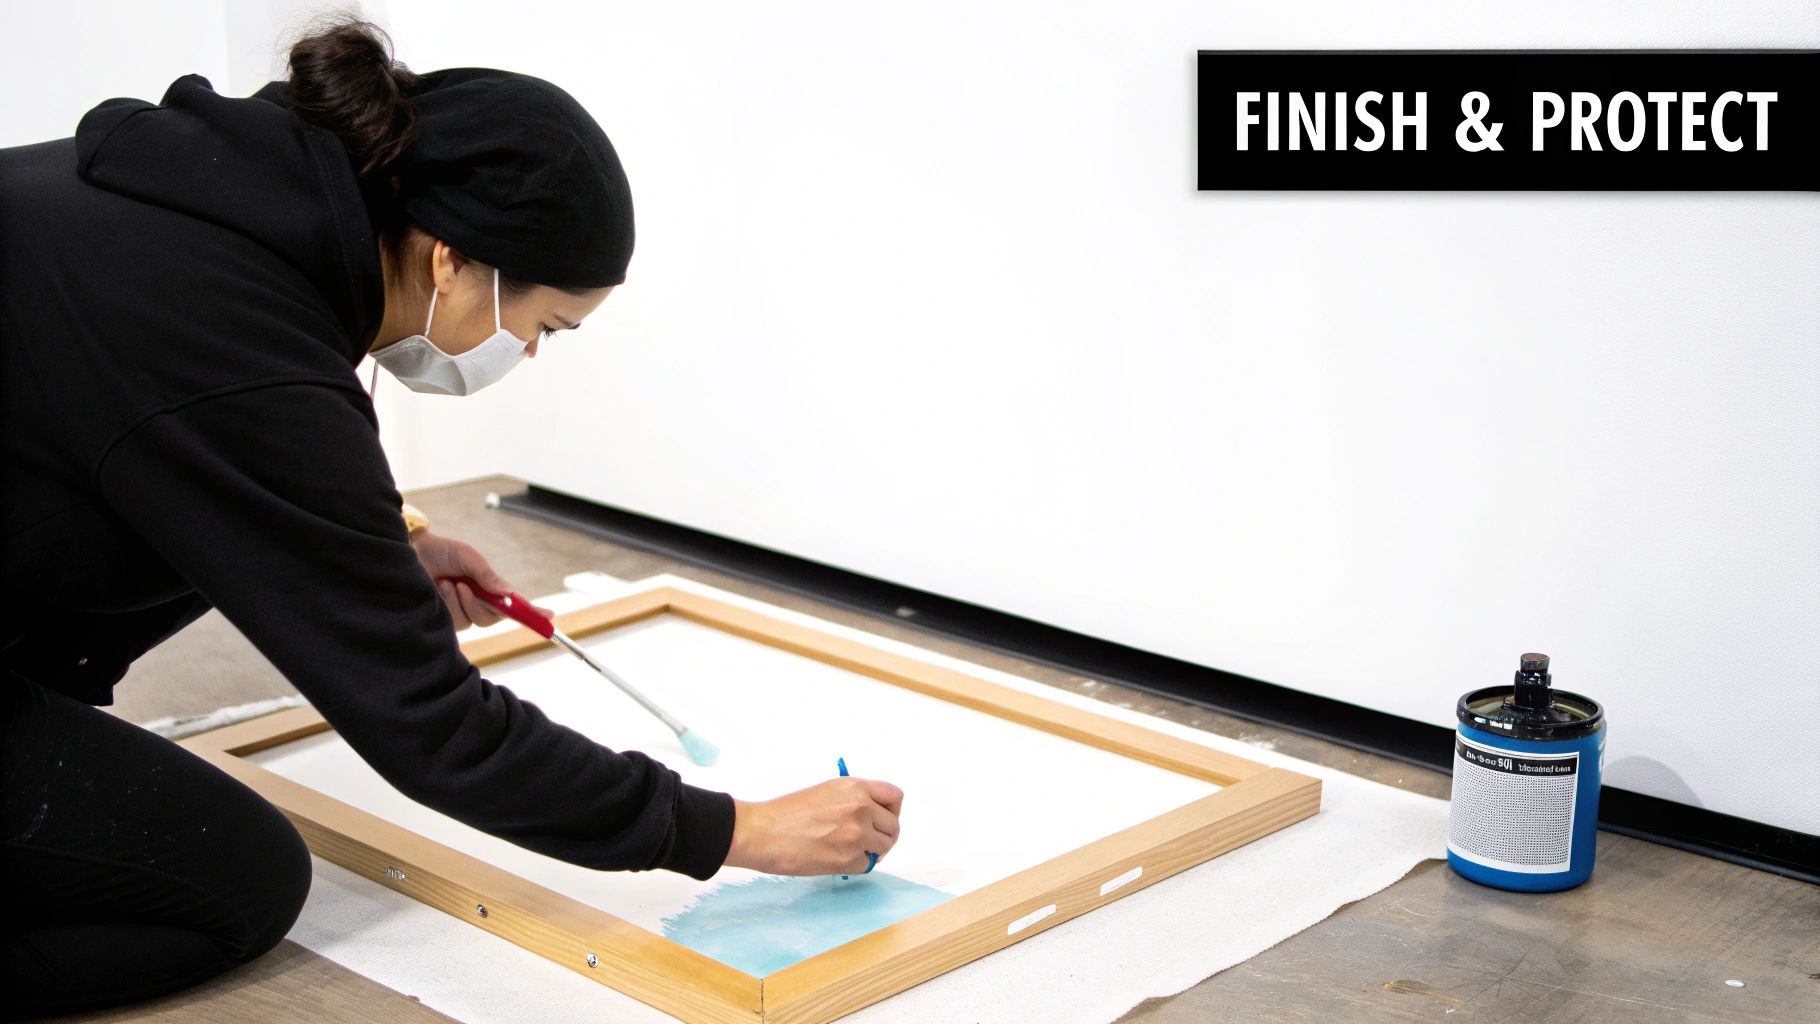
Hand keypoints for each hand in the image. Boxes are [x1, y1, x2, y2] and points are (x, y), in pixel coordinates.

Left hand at [408, 530, 550, 629]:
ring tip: (449, 583)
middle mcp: (476, 602)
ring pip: (474, 620)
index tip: (550, 618)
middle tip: (469, 587)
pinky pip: (455, 621)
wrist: (408, 553)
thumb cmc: (439, 551)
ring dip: (463, 601)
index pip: (514, 604)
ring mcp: (460, 611)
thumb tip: (507, 594)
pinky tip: (440, 589)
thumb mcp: (468, 557)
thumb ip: (487, 576)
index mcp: (488, 587)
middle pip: (494, 617)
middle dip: (483, 604)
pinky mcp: (443, 619)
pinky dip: (449, 604)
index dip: (533, 613)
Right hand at [723, 777, 903, 875]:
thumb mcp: (826, 791)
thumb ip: (854, 799)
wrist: (763, 833)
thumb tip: (873, 815)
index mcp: (855, 787)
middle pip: (893, 826)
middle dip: (884, 835)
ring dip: (873, 851)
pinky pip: (868, 864)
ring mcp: (857, 834)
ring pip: (884, 847)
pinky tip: (840, 858)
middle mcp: (861, 808)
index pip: (895, 797)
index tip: (884, 818)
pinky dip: (858, 864)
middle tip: (869, 841)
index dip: (891, 811)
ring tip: (853, 850)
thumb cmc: (786, 813)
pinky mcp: (849, 859)